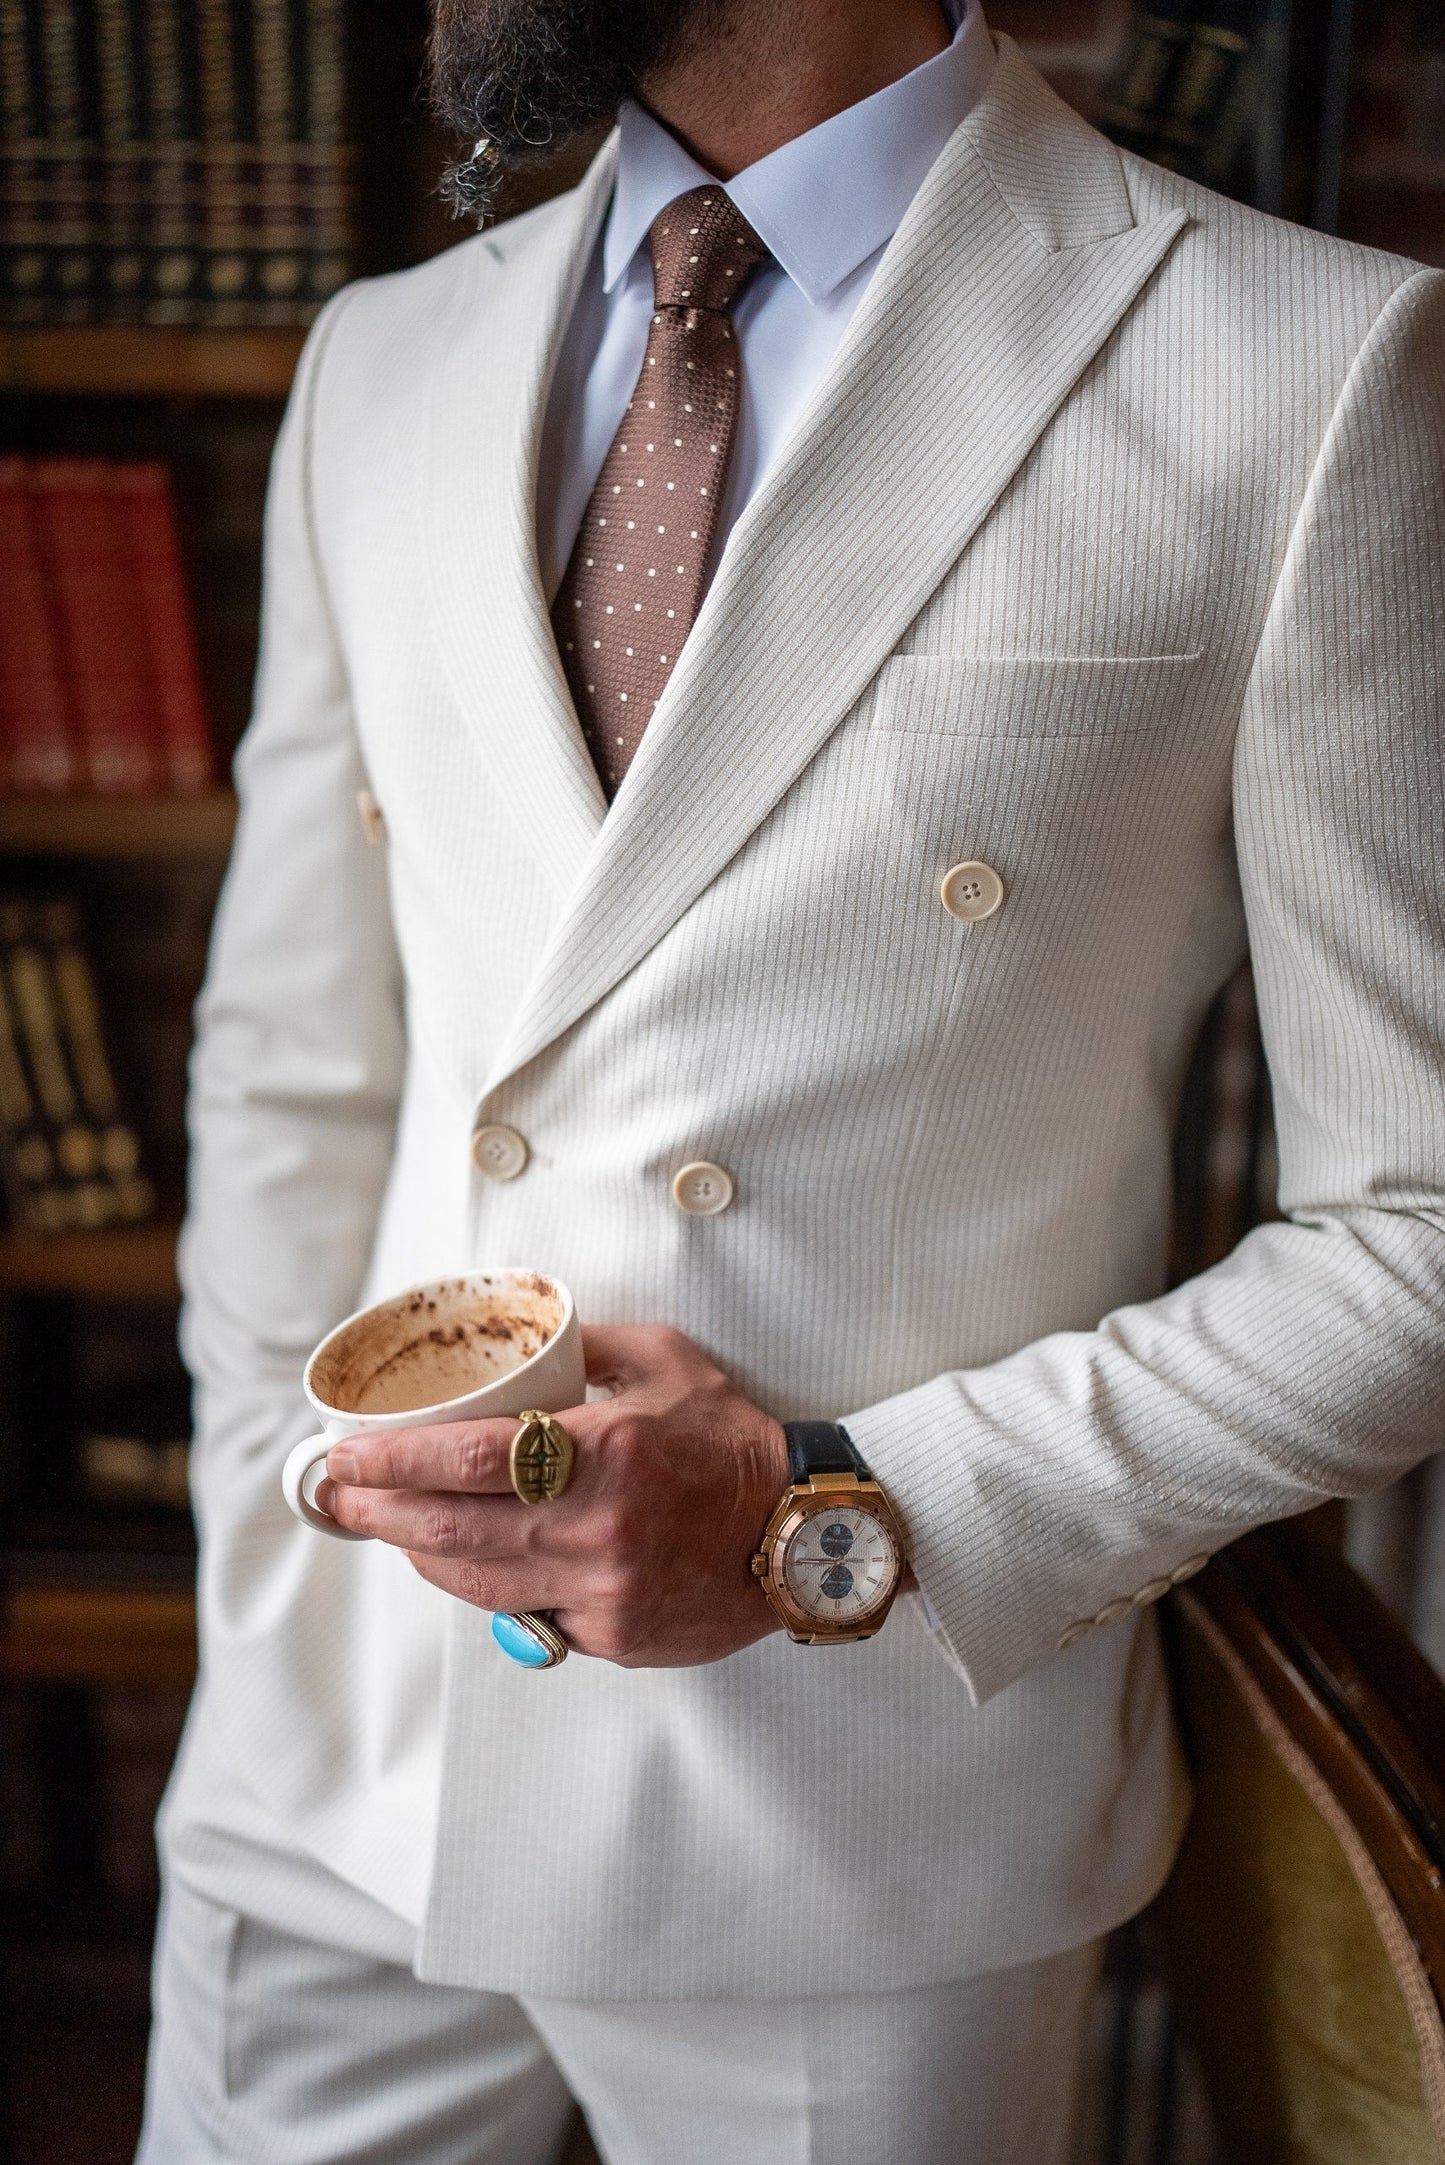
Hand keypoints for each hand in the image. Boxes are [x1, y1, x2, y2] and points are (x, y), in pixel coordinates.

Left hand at [319, 1324, 790, 1666]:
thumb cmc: (733, 1442)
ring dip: (417, 1554)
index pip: (468, 1460)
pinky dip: (489, 1589)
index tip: (347, 1453)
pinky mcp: (613, 1636)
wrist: (803, 1530)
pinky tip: (464, 1563)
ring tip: (384, 1523)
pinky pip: (528, 1616)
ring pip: (476, 1583)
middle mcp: (596, 1528)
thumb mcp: (664, 1361)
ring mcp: (602, 1592)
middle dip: (380, 1511)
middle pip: (451, 1531)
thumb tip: (523, 1335)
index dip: (393, 1461)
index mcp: (605, 1452)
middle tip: (339, 1492)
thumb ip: (586, 1346)